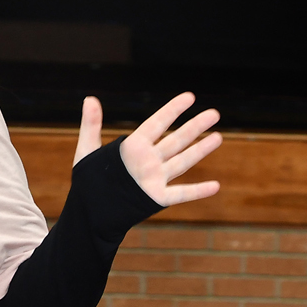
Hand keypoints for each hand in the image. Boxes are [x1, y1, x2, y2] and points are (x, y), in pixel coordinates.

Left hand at [73, 92, 220, 206]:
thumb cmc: (90, 178)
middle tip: (214, 113)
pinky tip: (215, 186)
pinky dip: (197, 191)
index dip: (173, 110)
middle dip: (194, 127)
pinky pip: (180, 194)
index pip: (157, 124)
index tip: (190, 96)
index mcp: (134, 146)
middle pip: (176, 140)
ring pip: (182, 161)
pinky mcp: (156, 198)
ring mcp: (155, 178)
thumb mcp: (87, 149)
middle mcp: (148, 160)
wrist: (90, 209)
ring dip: (200, 151)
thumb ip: (91, 125)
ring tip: (218, 137)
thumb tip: (89, 98)